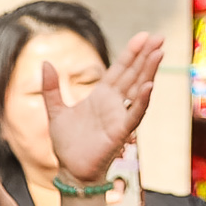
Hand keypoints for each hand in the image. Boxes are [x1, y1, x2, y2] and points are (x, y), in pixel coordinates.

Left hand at [46, 33, 165, 186]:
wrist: (71, 170)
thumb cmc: (67, 144)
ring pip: (138, 89)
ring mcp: (119, 117)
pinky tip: (149, 86)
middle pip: (133, 74)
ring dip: (149, 72)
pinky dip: (141, 101)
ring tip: (159, 54)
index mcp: (101, 96)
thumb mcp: (55, 110)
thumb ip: (51, 88)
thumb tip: (45, 63)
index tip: (144, 36)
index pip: (120, 70)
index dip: (132, 53)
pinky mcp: (120, 132)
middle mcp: (114, 104)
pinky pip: (134, 114)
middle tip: (160, 38)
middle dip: (146, 56)